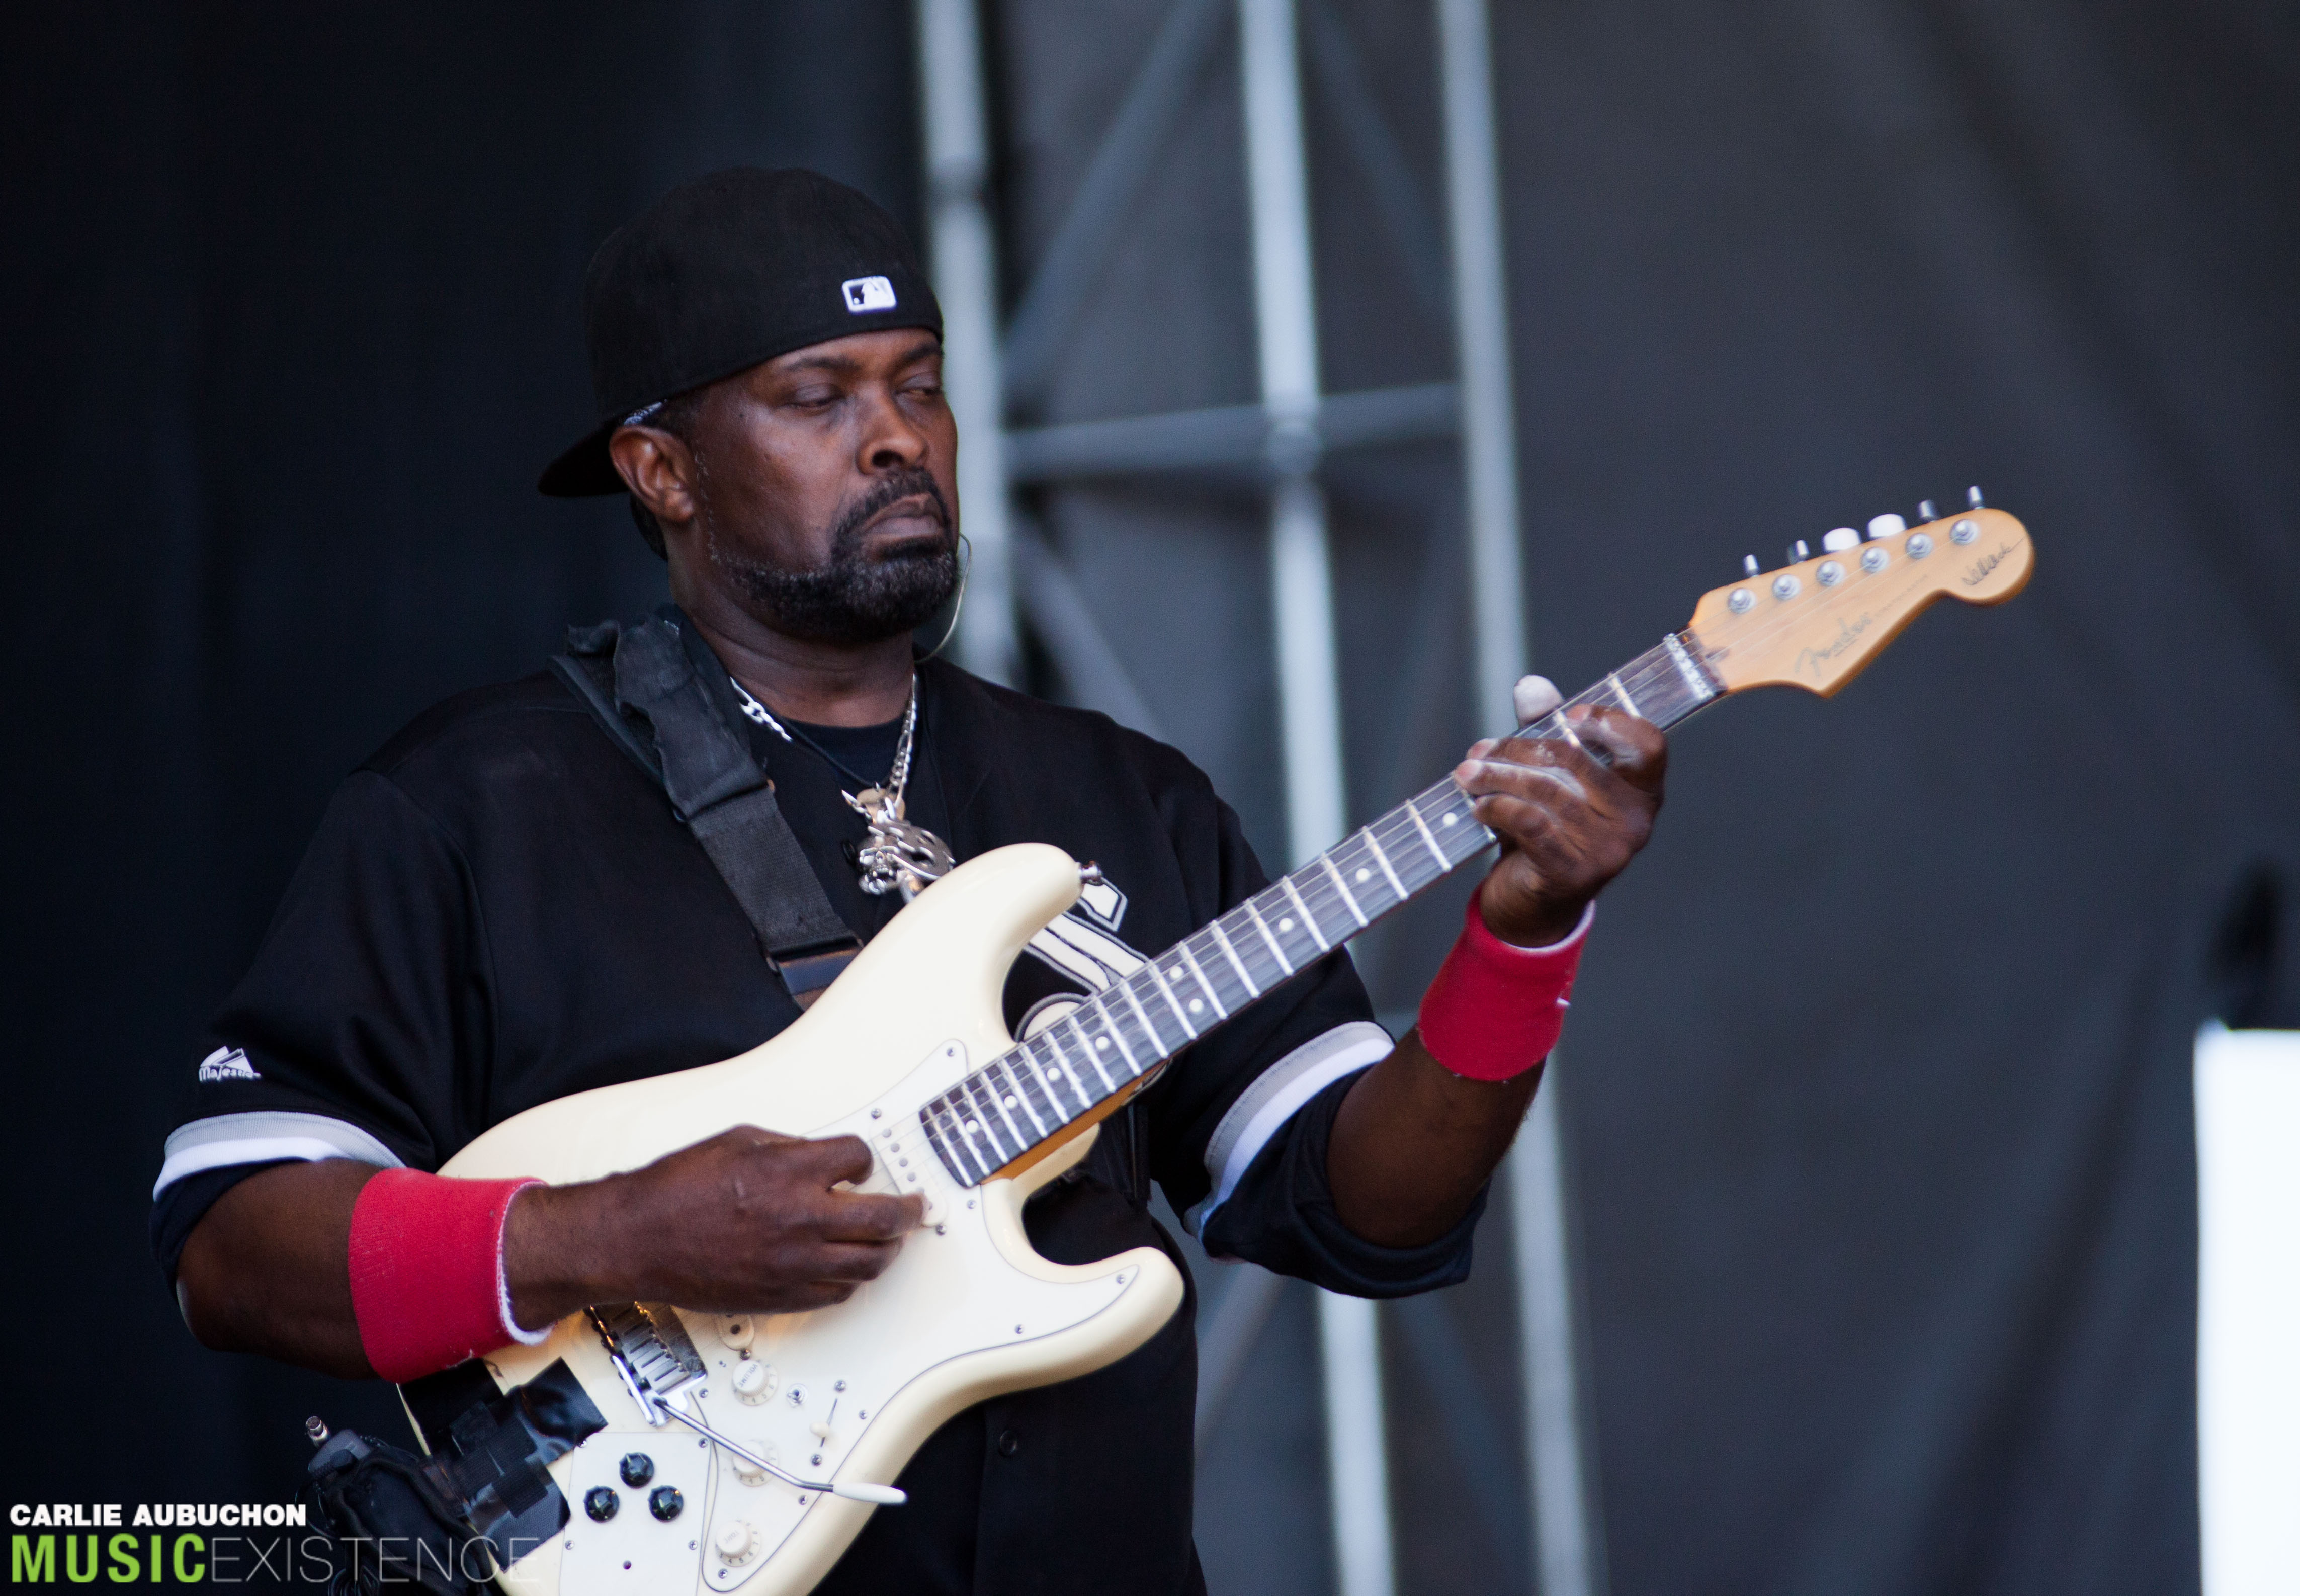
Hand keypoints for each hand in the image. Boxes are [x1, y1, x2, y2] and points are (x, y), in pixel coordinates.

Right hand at [506, 1128, 923, 1325]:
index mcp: (791, 1172)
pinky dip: (850, 1281)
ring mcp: (794, 1263)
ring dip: (886, 1250)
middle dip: (907, 1211)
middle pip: (883, 1218)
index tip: (860, 1166)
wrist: (637, 1238)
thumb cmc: (676, 1190)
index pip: (859, 1160)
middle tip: (914, 1208)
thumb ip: (787, 1148)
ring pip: (868, 1263)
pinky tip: (847, 1269)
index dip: (862, 1161)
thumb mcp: (737, 1142)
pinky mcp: (781, 1296)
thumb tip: (818, 1155)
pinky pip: (837, 1294)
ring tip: (889, 1241)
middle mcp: (800, 1219)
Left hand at [1453, 675, 1666, 946]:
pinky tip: (1477, 805)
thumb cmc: (1547, 831)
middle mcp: (1635, 821)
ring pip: (1546, 791)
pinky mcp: (1575, 872)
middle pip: (1574, 760)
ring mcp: (1609, 850)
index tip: (1570, 714)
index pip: (1648, 745)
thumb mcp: (1549, 779)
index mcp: (1642, 791)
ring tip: (1466, 774)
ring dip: (1497, 777)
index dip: (1611, 722)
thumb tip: (1532, 686)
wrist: (1534, 905)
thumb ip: (1546, 729)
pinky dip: (1497, 807)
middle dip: (1516, 749)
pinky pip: (1531, 823)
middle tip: (1478, 752)